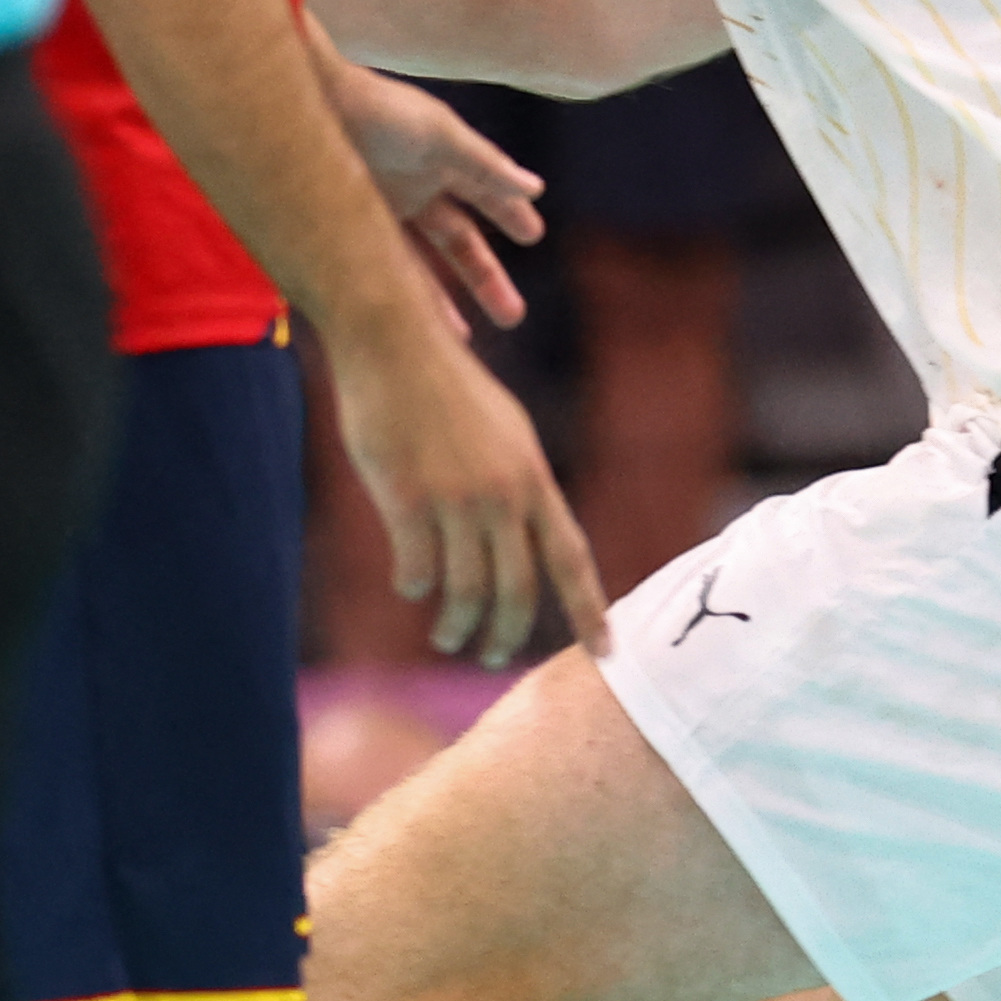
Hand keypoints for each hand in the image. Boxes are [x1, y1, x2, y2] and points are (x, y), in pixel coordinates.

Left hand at [328, 49, 544, 329]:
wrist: (310, 108)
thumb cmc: (378, 110)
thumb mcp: (440, 136)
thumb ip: (486, 166)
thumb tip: (535, 189)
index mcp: (443, 159)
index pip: (486, 193)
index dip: (510, 213)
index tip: (534, 236)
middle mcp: (415, 187)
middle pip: (459, 242)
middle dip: (485, 278)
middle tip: (514, 315)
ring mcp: (381, 210)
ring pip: (422, 266)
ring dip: (442, 303)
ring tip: (464, 340)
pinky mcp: (349, 228)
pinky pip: (383, 271)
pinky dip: (400, 298)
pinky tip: (413, 326)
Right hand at [331, 310, 602, 667]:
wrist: (394, 343)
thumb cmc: (442, 386)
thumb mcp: (503, 432)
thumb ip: (517, 482)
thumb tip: (523, 530)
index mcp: (533, 479)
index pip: (572, 559)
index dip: (590, 610)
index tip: (607, 652)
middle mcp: (504, 496)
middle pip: (518, 590)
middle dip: (507, 635)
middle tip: (490, 657)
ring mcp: (457, 499)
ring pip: (465, 590)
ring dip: (455, 624)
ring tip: (446, 637)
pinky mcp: (409, 499)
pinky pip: (417, 567)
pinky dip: (413, 585)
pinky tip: (407, 586)